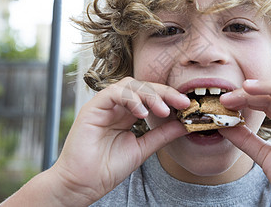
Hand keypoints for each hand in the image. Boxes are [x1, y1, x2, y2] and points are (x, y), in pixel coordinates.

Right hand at [49, 77, 189, 204]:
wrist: (83, 184)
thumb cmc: (107, 168)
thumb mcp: (143, 148)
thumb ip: (161, 135)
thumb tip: (184, 124)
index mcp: (127, 114)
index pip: (151, 96)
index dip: (169, 98)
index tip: (187, 105)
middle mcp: (116, 106)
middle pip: (143, 86)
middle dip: (164, 92)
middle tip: (182, 102)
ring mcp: (104, 105)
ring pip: (129, 85)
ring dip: (150, 94)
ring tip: (163, 110)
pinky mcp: (93, 107)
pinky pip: (114, 93)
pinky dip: (131, 99)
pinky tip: (142, 113)